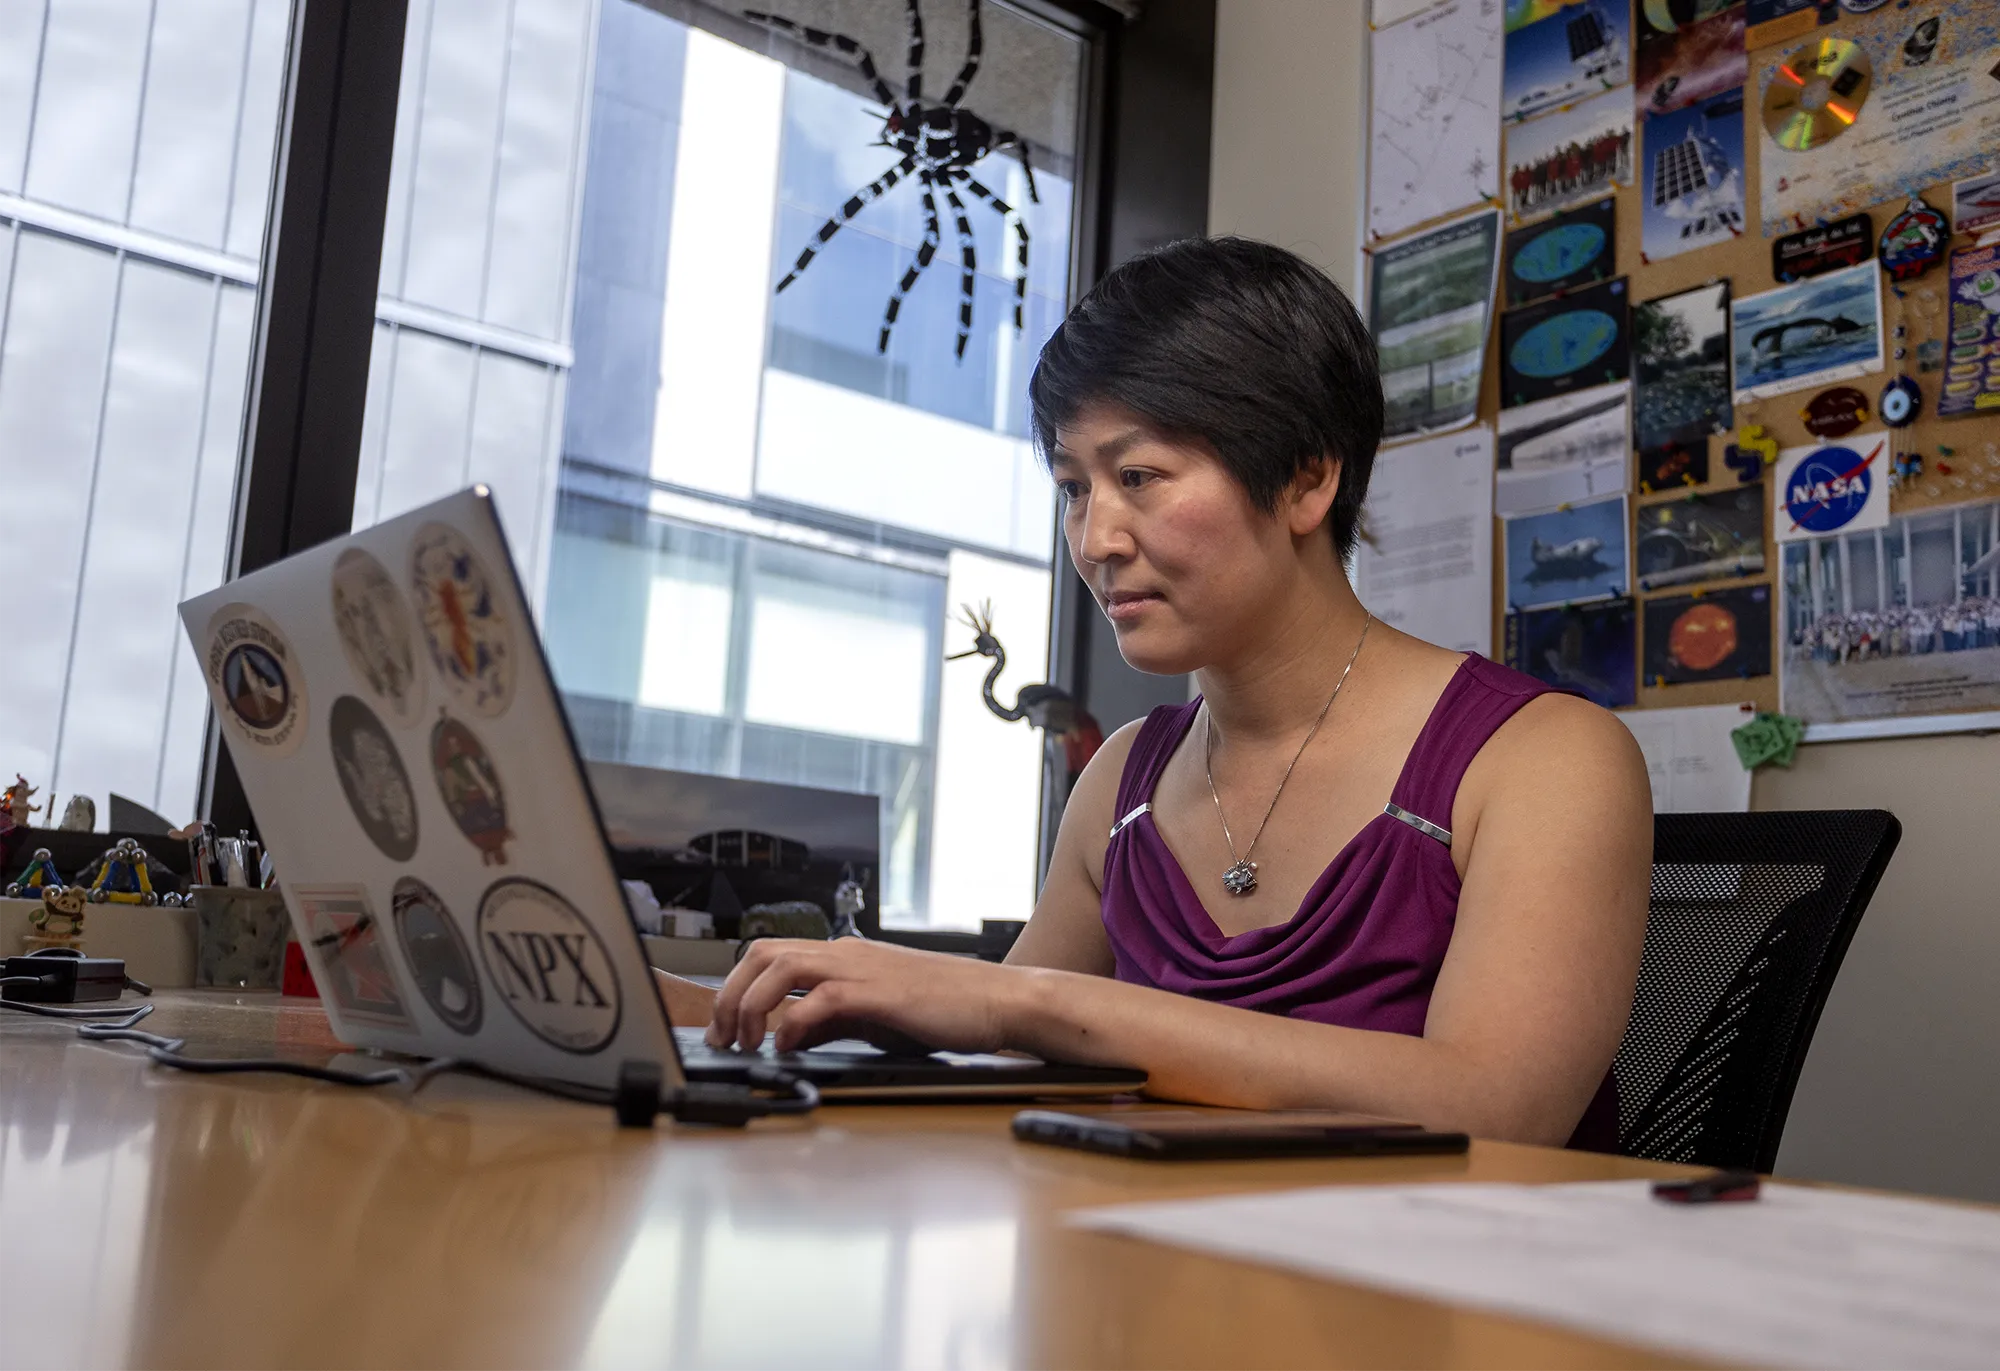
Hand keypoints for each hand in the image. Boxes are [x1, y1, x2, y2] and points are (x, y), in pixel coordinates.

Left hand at [706, 938, 1019, 1054]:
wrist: (999, 1000)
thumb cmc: (946, 1008)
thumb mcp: (876, 1015)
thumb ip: (833, 1020)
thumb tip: (791, 1034)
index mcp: (843, 955)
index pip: (770, 955)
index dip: (735, 988)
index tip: (721, 1027)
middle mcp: (845, 953)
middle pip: (762, 953)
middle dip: (729, 994)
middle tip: (721, 1037)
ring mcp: (862, 968)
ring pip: (781, 966)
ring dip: (751, 1005)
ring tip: (746, 1042)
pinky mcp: (879, 992)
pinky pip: (820, 998)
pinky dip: (793, 1021)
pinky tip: (788, 1046)